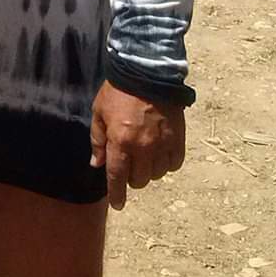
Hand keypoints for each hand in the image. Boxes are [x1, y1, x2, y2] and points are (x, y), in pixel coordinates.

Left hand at [90, 82, 185, 210]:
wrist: (147, 72)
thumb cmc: (118, 92)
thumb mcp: (99, 113)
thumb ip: (98, 140)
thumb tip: (97, 163)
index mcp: (120, 142)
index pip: (117, 177)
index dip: (117, 194)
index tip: (119, 204)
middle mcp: (143, 148)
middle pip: (139, 180)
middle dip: (131, 177)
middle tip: (128, 164)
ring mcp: (162, 144)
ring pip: (157, 174)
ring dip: (149, 170)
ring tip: (144, 156)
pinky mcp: (178, 139)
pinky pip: (173, 164)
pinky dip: (166, 164)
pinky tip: (160, 154)